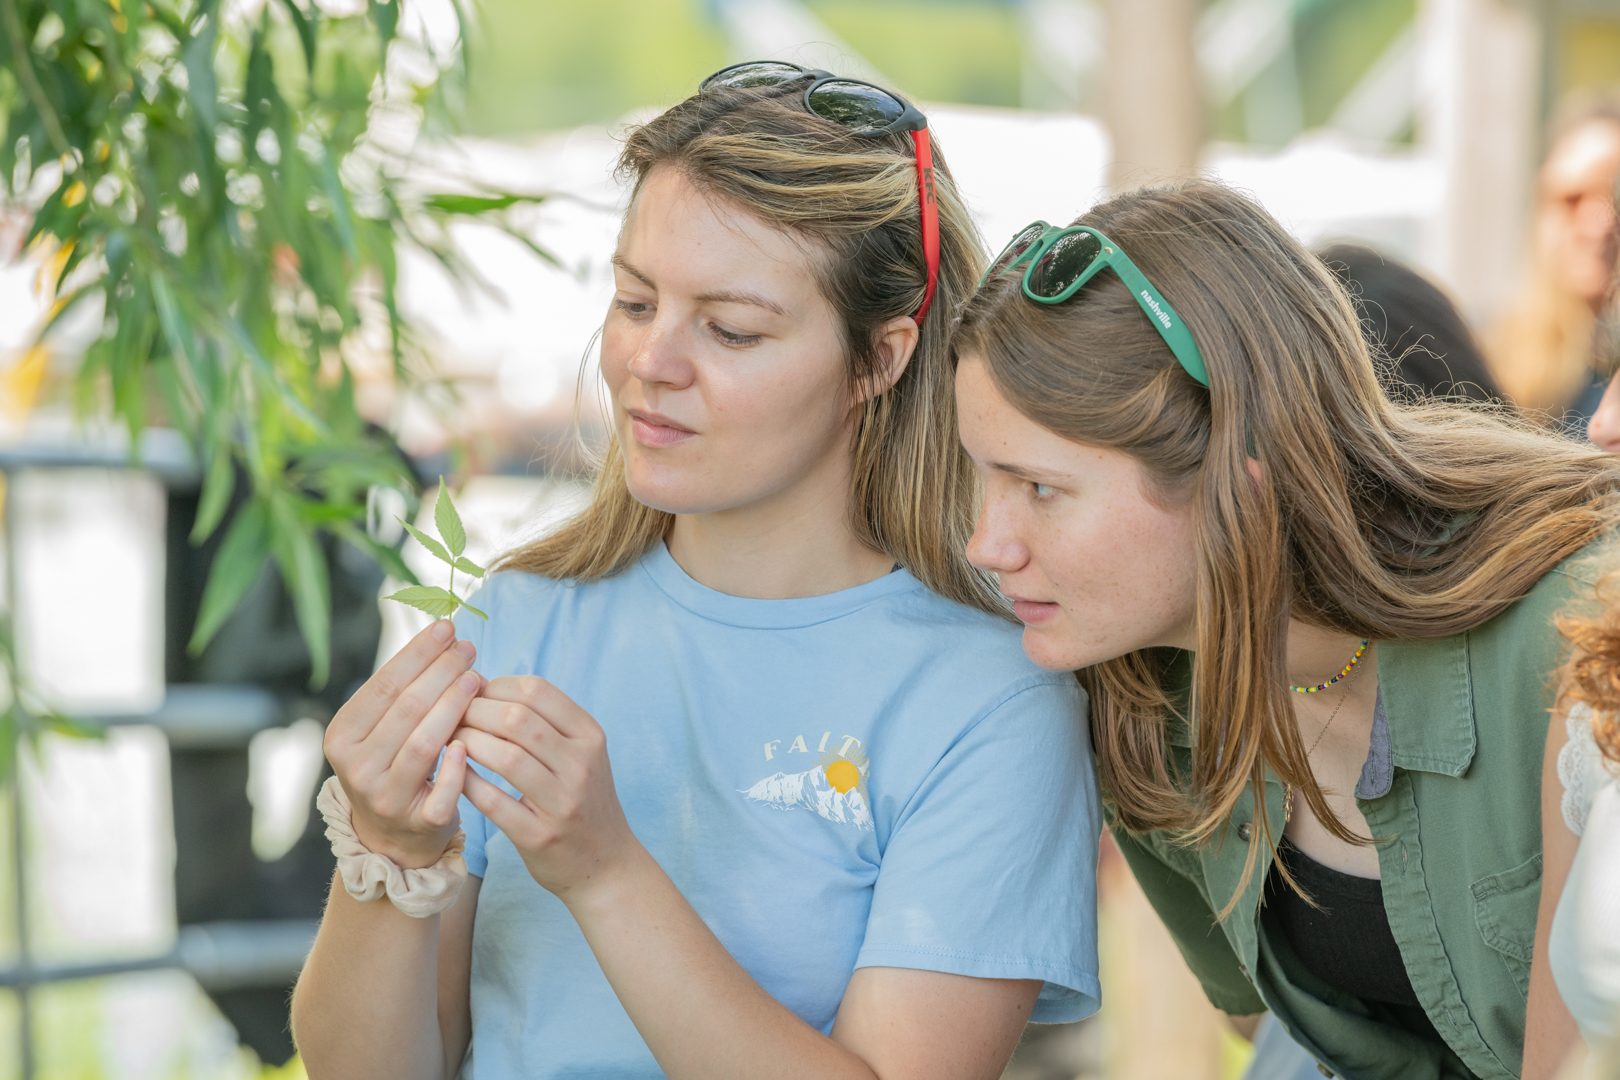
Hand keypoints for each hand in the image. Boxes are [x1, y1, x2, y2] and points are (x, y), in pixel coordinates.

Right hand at [324, 620, 482, 868]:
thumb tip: (443, 634)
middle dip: (442, 672)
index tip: (448, 628)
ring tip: (477, 678)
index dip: (418, 653)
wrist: (394, 836)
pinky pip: (441, 791)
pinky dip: (456, 765)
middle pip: (406, 709)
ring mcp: (385, 797)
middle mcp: (355, 767)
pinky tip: (469, 741)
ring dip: (454, 706)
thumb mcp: (383, 728)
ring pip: (423, 743)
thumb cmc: (395, 764)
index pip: (384, 684)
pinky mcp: (417, 822)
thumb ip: (403, 689)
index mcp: (342, 736)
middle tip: (469, 649)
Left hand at [453, 676, 636, 902]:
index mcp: (590, 736)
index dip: (495, 685)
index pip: (536, 691)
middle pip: (517, 718)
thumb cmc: (582, 799)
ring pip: (506, 756)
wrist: (605, 865)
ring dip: (468, 743)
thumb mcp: (581, 753)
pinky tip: (452, 774)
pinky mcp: (540, 836)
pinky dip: (466, 782)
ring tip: (449, 741)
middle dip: (474, 711)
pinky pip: (493, 802)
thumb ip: (543, 722)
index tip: (471, 692)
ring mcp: (563, 802)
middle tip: (451, 716)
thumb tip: (483, 685)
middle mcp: (581, 765)